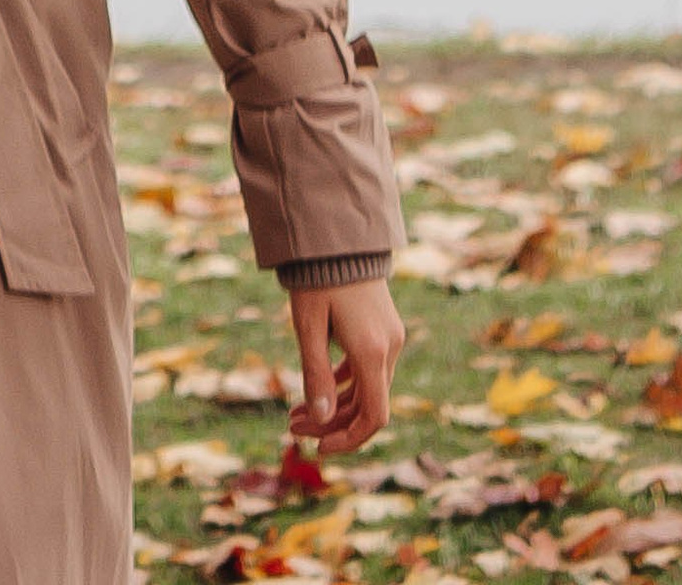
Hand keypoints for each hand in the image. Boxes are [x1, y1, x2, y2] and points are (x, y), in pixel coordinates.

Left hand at [288, 275, 404, 455]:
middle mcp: (388, 348)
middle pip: (367, 406)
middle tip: (292, 426)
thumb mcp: (309, 326)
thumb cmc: (318, 277)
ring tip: (296, 411)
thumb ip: (316, 374)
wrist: (338, 235)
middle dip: (331, 423)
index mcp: (372, 352)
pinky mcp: (383, 328)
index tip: (319, 447)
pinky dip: (344, 383)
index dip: (349, 440)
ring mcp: (389, 338)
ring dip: (335, 405)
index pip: (374, 417)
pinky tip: (318, 384)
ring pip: (367, 388)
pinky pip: (367, 368)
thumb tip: (321, 420)